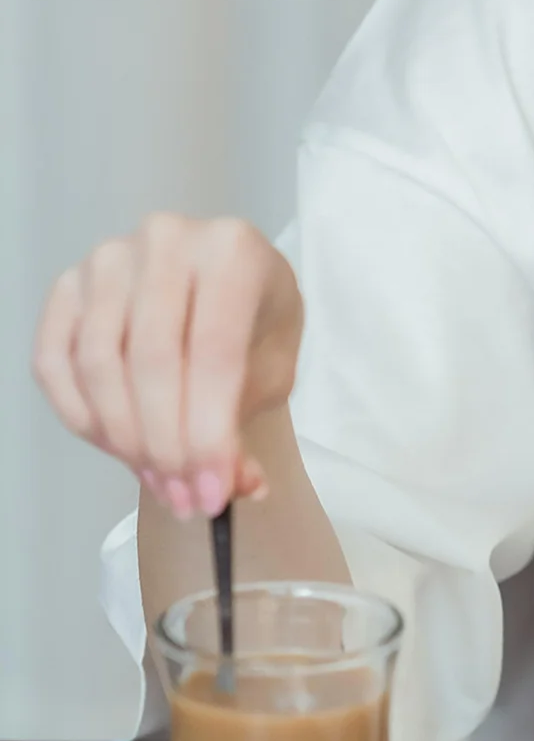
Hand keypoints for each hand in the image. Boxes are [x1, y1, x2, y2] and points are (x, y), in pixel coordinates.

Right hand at [31, 214, 303, 518]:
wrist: (228, 287)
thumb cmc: (256, 327)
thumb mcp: (273, 374)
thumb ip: (248, 428)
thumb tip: (229, 487)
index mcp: (232, 253)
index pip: (213, 354)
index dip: (209, 434)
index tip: (213, 492)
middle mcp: (165, 241)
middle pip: (150, 361)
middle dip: (167, 447)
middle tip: (186, 499)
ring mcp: (107, 259)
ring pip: (98, 364)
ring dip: (126, 441)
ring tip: (161, 482)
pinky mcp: (66, 285)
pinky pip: (55, 362)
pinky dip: (83, 418)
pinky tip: (118, 450)